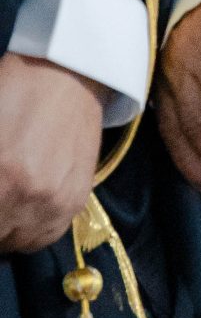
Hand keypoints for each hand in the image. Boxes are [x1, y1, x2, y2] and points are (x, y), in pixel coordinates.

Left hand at [0, 51, 105, 251]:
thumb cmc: (13, 91)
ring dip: (6, 230)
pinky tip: (23, 212)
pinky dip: (30, 231)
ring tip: (4, 208)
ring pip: (17, 242)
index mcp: (0, 178)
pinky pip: (46, 236)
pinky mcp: (76, 200)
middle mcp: (27, 196)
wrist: (69, 74)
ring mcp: (55, 202)